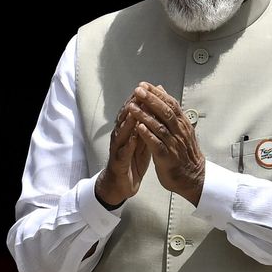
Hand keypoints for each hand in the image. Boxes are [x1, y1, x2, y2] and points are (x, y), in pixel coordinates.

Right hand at [95, 91, 151, 207]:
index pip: (132, 111)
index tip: (147, 87)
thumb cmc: (131, 160)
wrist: (120, 184)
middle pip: (125, 117)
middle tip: (139, 92)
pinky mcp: (118, 162)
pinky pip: (123, 152)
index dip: (139, 99)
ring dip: (127, 121)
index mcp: (127, 130)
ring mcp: (118, 149)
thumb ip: (146, 125)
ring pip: (122, 132)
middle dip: (132, 104)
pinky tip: (133, 138)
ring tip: (134, 110)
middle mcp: (120, 136)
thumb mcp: (141, 140)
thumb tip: (153, 109)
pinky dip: (128, 144)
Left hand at [131, 82, 204, 204]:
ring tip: (133, 106)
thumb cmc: (184, 152)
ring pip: (160, 127)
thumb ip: (170, 110)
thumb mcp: (180, 129)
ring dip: (145, 116)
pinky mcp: (167, 157)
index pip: (170, 104)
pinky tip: (139, 127)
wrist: (193, 178)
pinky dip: (148, 135)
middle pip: (165, 112)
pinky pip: (157, 144)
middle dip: (151, 100)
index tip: (144, 85)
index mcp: (182, 124)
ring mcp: (174, 144)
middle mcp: (179, 132)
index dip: (157, 94)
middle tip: (138, 90)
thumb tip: (162, 91)